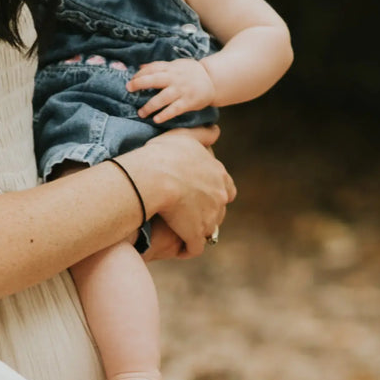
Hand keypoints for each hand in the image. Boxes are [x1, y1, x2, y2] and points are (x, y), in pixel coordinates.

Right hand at [118, 126, 234, 259]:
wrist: (153, 177)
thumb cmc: (164, 154)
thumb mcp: (185, 135)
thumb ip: (202, 133)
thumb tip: (217, 131)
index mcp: (218, 174)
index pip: (226, 189)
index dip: (213, 193)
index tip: (198, 194)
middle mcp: (219, 197)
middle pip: (219, 211)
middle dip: (207, 213)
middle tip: (187, 213)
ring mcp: (209, 217)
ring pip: (208, 230)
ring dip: (197, 231)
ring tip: (180, 231)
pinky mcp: (195, 234)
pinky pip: (194, 248)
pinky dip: (187, 249)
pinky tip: (178, 248)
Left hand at [126, 59, 215, 123]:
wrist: (212, 80)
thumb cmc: (191, 73)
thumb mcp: (176, 65)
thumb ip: (159, 67)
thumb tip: (140, 68)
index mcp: (171, 69)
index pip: (153, 69)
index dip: (140, 74)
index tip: (130, 81)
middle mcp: (175, 78)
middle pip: (155, 80)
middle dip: (140, 84)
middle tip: (128, 89)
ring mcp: (181, 90)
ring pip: (163, 98)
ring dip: (150, 106)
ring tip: (141, 113)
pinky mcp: (188, 102)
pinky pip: (175, 109)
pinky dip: (165, 114)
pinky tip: (156, 119)